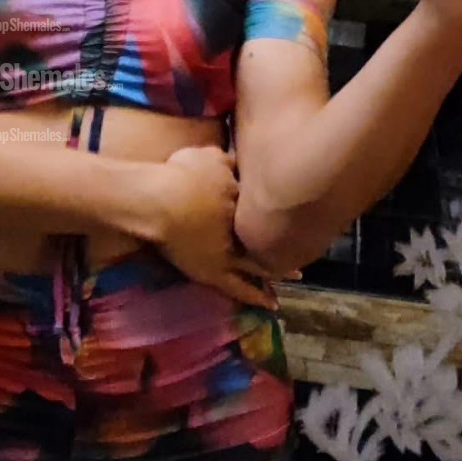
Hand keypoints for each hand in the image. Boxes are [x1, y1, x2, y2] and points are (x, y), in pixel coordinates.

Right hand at [155, 144, 300, 310]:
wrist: (158, 201)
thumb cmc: (179, 176)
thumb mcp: (207, 155)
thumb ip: (227, 159)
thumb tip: (238, 160)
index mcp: (244, 200)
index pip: (263, 206)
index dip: (275, 208)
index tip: (287, 208)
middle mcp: (244, 229)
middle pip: (270, 236)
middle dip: (286, 239)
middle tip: (303, 242)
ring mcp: (232, 254)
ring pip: (262, 265)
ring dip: (280, 269)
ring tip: (297, 275)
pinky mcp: (216, 274)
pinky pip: (240, 289)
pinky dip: (256, 296)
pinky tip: (273, 305)